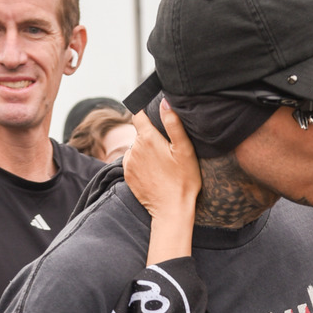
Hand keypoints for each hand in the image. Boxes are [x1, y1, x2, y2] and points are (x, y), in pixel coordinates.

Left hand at [124, 98, 200, 264]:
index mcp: (148, 139)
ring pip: (136, 148)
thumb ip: (174, 124)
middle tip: (168, 146)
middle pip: (140, 133)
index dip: (144, 110)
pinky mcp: (128, 176)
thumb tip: (165, 102)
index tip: (153, 113)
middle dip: (151, 135)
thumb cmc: (184, 180)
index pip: (138, 114)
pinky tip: (156, 172)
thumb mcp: (185, 150)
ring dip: (146, 150)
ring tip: (163, 161)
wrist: (172, 210)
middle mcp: (134, 149)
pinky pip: (133, 162)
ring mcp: (129, 164)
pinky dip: (142, 163)